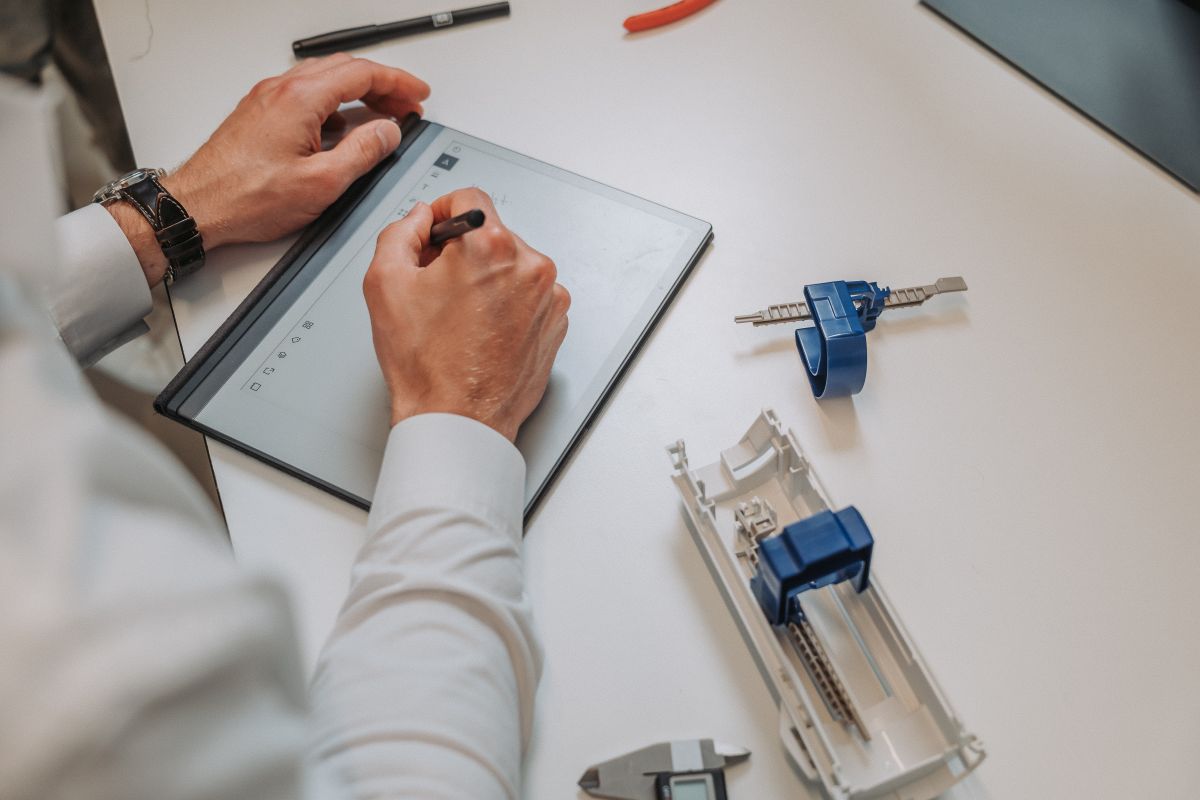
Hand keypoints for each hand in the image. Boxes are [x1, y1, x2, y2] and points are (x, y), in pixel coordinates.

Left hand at [109, 54, 429, 285]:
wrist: (198, 205)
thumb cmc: (246, 196)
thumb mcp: (322, 183)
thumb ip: (362, 153)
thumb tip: (387, 132)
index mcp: (301, 98)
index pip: (362, 73)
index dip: (397, 81)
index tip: (418, 93)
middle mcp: (282, 90)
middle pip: (344, 70)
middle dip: (383, 84)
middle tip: (408, 102)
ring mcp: (268, 100)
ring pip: (324, 80)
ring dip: (359, 92)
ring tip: (382, 114)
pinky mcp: (259, 115)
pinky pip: (306, 95)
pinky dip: (335, 103)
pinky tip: (344, 127)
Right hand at [363, 189, 570, 441]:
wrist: (459, 420)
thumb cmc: (427, 365)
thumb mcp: (384, 283)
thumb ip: (400, 233)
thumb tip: (418, 220)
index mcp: (491, 246)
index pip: (469, 198)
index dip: (443, 213)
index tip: (436, 233)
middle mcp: (529, 266)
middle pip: (491, 234)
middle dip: (464, 252)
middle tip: (438, 287)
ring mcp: (549, 297)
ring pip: (512, 266)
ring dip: (488, 279)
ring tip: (461, 317)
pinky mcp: (557, 323)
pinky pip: (529, 296)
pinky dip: (508, 305)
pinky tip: (482, 331)